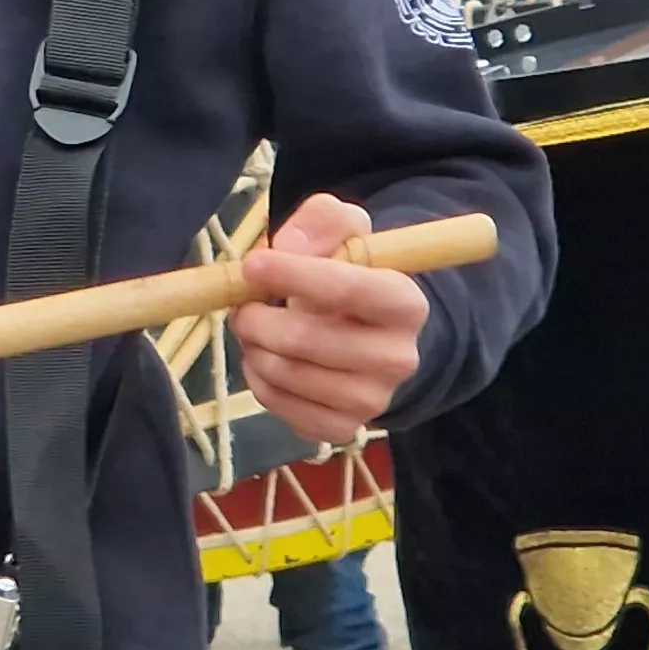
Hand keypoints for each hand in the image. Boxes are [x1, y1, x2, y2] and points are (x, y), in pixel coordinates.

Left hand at [227, 195, 431, 442]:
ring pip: (285, 374)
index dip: (292, 275)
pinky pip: (279, 406)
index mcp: (405, 304)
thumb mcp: (344, 230)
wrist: (368, 333)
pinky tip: (266, 360)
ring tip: (255, 329)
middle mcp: (397, 358)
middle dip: (256, 318)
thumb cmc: (350, 274)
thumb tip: (288, 246)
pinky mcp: (342, 428)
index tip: (251, 265)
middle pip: (304, 340)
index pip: (345, 289)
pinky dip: (258, 381)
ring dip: (253, 347)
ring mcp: (372, 400)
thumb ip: (321, 221)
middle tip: (243, 305)